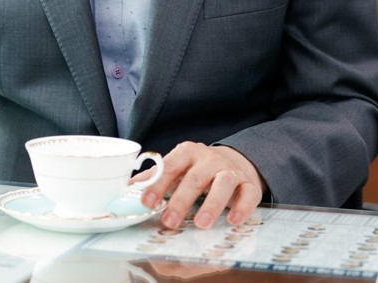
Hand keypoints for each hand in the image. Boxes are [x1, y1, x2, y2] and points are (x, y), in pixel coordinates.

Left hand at [136, 142, 264, 230]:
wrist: (236, 161)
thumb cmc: (200, 168)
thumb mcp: (178, 167)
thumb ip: (157, 176)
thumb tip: (129, 186)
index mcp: (187, 153)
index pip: (170, 166)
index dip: (158, 184)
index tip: (146, 203)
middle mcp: (209, 159)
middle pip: (195, 178)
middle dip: (181, 200)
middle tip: (169, 221)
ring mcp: (230, 170)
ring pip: (223, 183)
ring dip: (212, 204)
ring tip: (201, 223)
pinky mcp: (249, 183)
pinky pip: (248, 194)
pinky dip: (242, 207)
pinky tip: (233, 220)